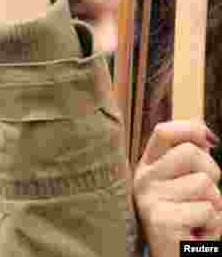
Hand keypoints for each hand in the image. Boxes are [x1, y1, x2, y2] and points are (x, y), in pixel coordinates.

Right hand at [135, 120, 221, 256]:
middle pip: (190, 152)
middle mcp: (143, 179)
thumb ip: (189, 157)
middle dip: (212, 173)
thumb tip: (200, 124)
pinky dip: (214, 226)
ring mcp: (149, 199)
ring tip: (200, 219)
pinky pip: (208, 211)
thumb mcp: (185, 185)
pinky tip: (198, 233)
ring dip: (215, 204)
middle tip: (204, 197)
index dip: (191, 129)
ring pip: (204, 183)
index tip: (210, 140)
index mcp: (148, 167)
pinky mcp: (162, 220)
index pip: (164, 132)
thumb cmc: (186, 222)